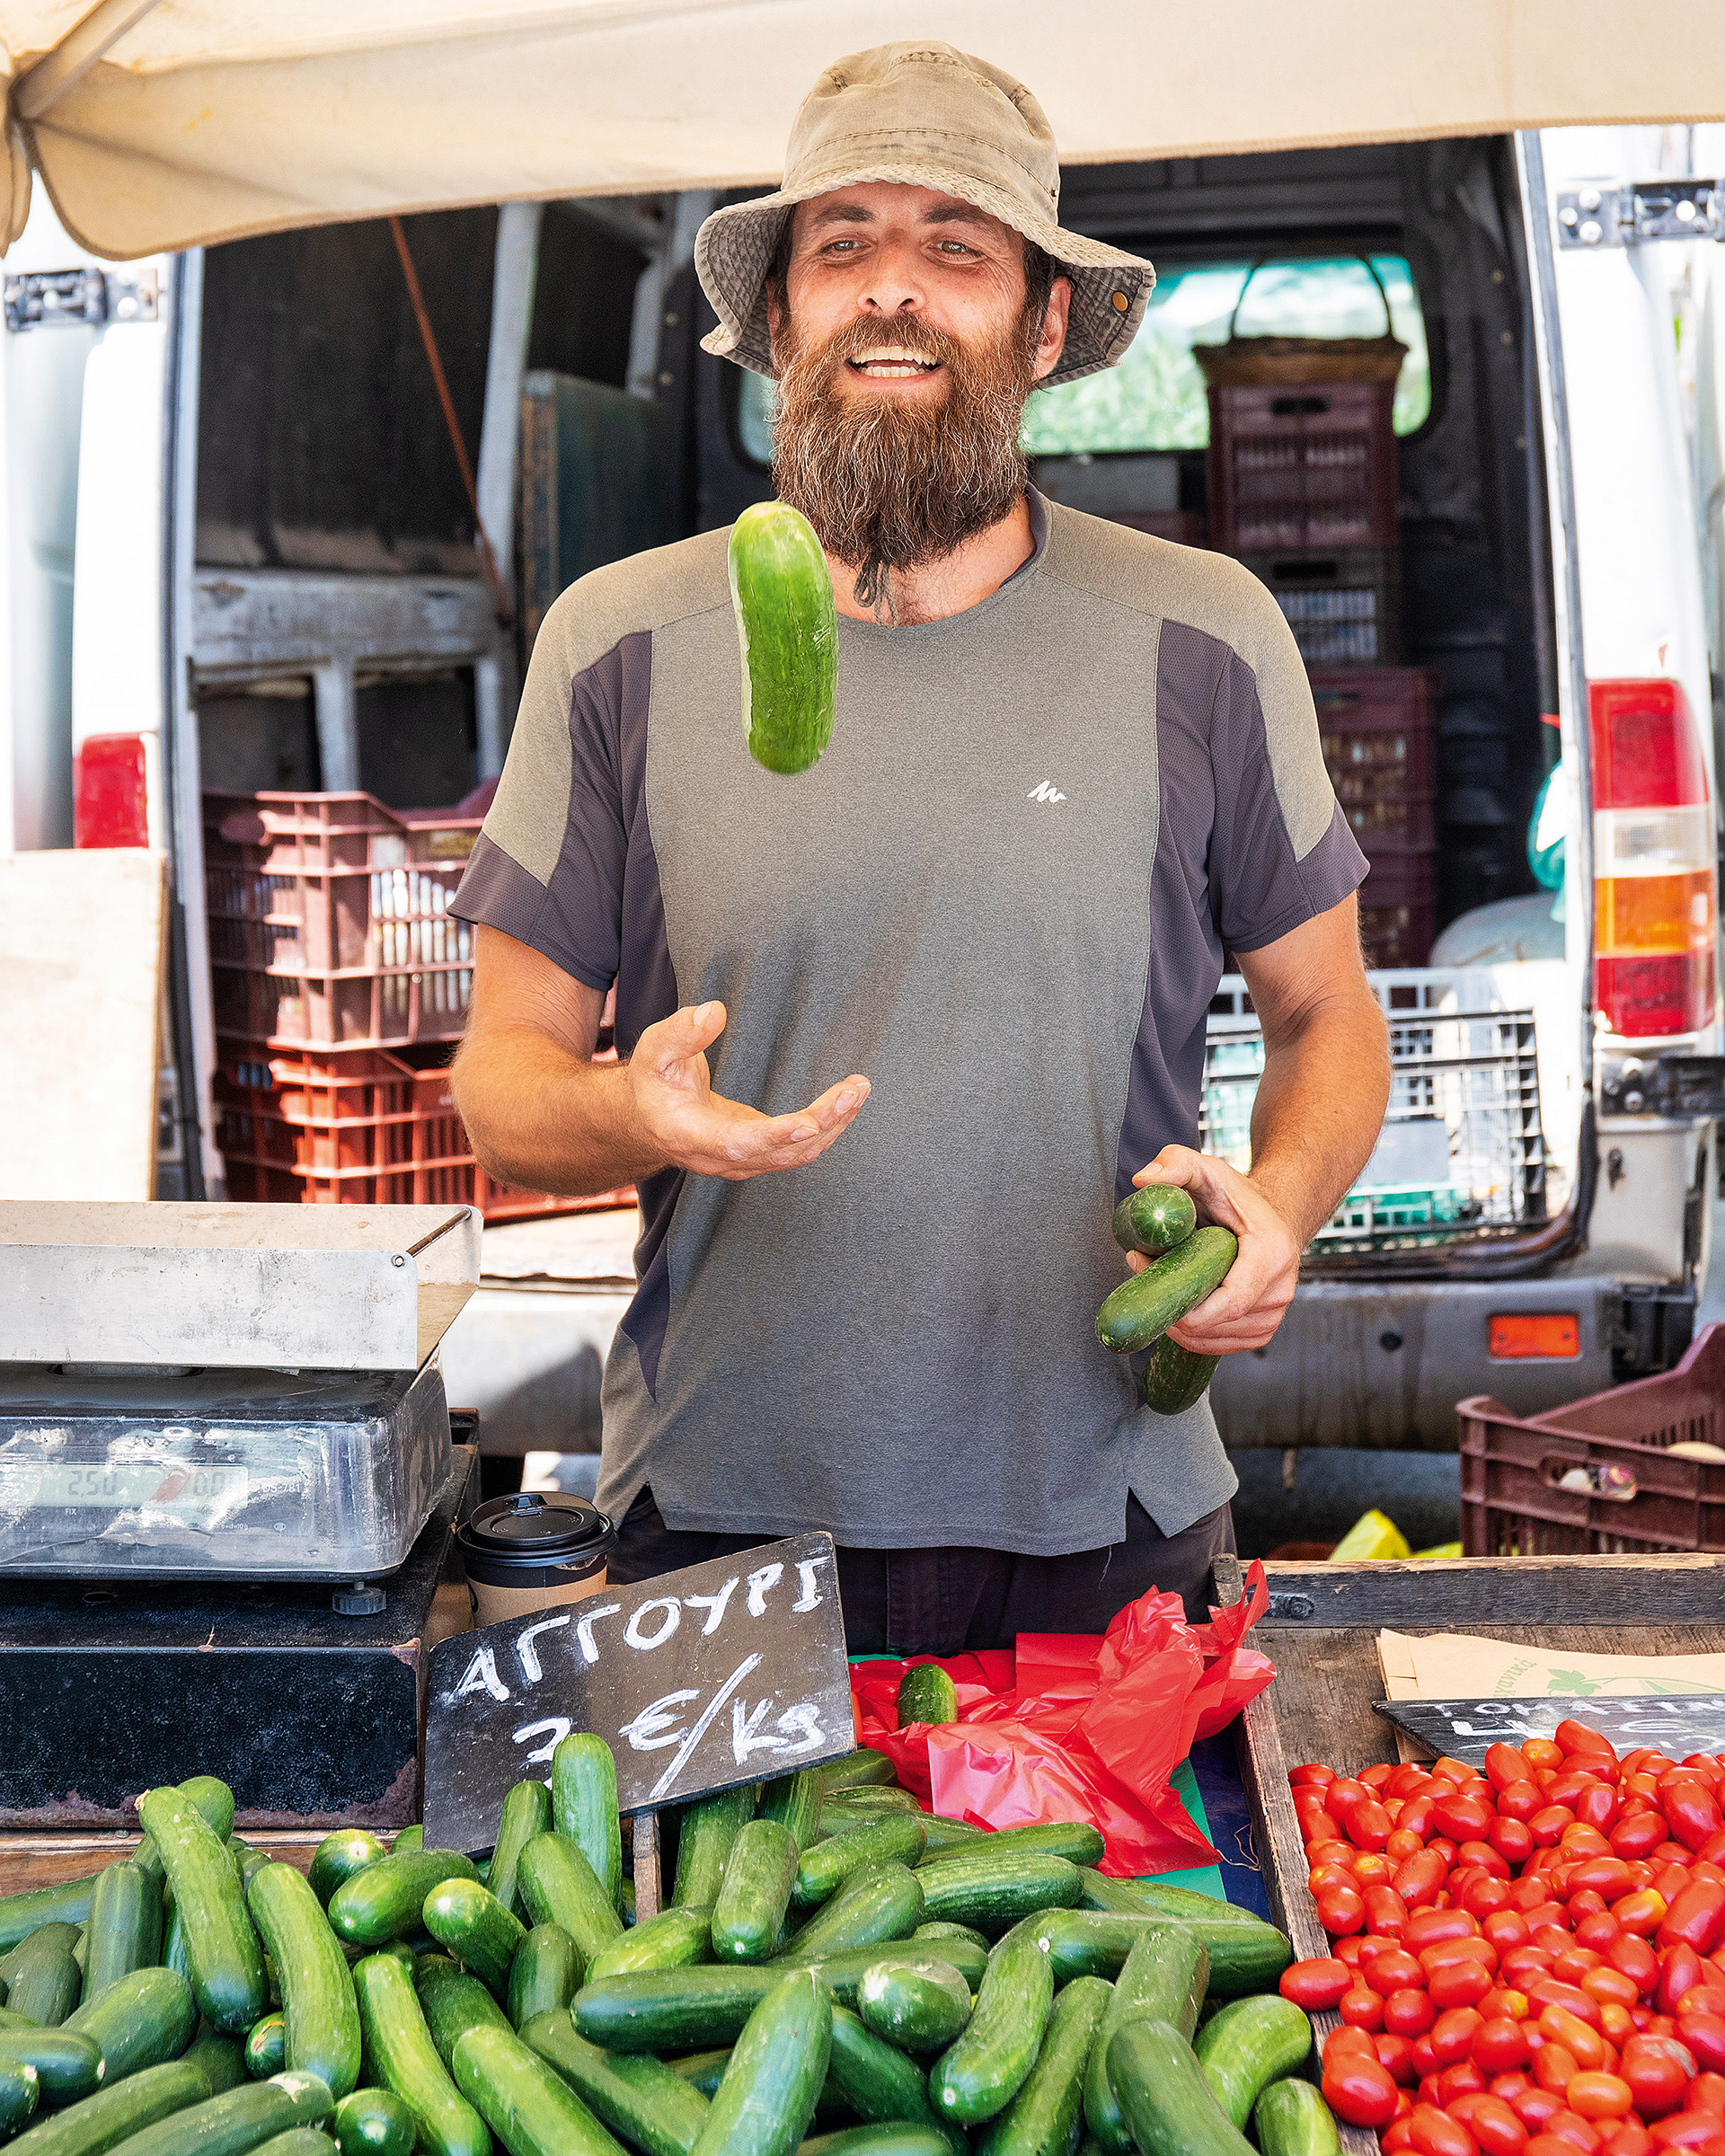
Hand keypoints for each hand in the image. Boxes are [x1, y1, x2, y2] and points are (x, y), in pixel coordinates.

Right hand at [625, 1001, 868, 1180]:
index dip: (774, 1137)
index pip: (737, 1144)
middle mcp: (719, 1158)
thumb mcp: (655, 1050)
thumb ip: (681, 1033)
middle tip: (853, 1090)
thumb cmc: (653, 1080)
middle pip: (780, 1151)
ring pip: (795, 1154)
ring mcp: (742, 1160)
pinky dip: (826, 1127)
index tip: (810, 1123)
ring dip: (832, 1125)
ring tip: (858, 1089)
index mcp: (690, 1136)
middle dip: (822, 1123)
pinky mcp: (759, 1153)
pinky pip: (798, 1148)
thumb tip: (714, 1012)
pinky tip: (846, 1102)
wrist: (649, 1116)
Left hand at [1126, 1146, 1298, 1353]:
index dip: (1192, 1311)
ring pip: (1218, 1340)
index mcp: (1271, 1255)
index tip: (1158, 1298)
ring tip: (1164, 1289)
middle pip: (1219, 1324)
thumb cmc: (1239, 1195)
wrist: (1275, 1213)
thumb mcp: (1206, 1169)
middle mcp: (1280, 1289)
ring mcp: (1275, 1313)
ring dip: (1182, 1325)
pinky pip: (1223, 1346)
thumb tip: (1143, 1181)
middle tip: (1147, 1279)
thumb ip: (1175, 1164)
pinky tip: (1181, 1311)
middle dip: (1175, 1311)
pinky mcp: (1263, 1328)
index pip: (1232, 1302)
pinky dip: (1196, 1337)